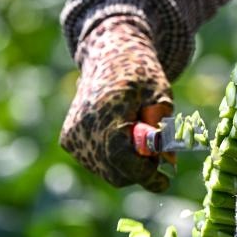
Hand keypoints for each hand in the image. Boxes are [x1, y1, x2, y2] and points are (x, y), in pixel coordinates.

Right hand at [60, 17, 172, 191]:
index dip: (145, 174)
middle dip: (140, 169)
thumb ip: (164, 129)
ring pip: (107, 171)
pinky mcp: (68, 140)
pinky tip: (120, 134)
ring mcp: (72, 135)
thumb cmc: (140, 74)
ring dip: (128, 164)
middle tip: (155, 151)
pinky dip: (113, 158)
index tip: (165, 181)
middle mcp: (83, 127)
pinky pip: (97, 163)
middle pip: (115, 171)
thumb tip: (168, 163)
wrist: (108, 56)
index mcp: (106, 112)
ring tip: (137, 136)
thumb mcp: (161, 94)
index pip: (121, 157)